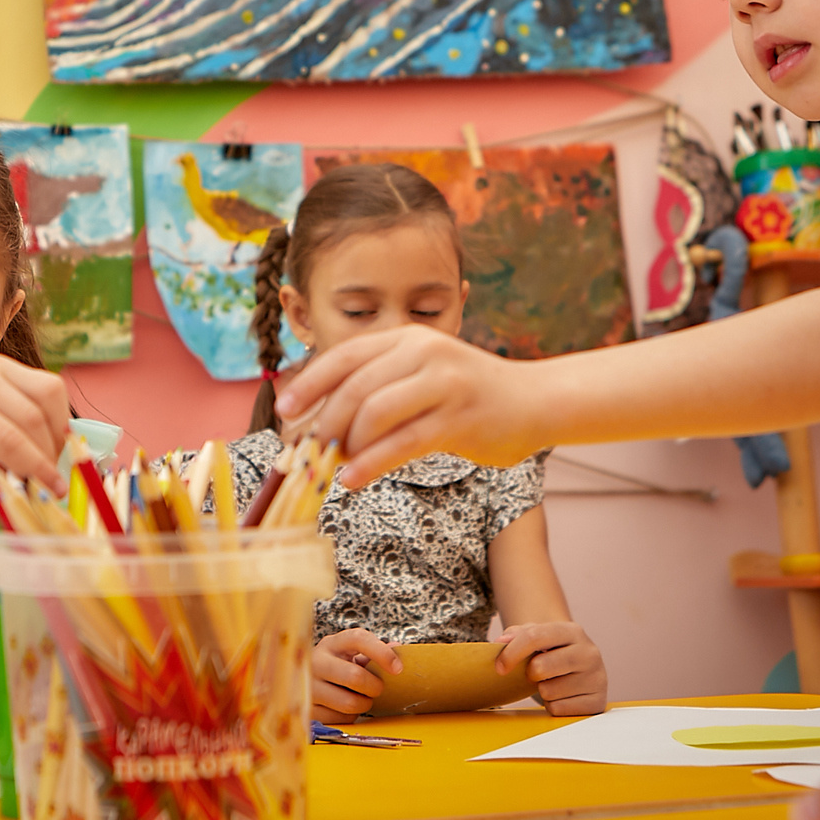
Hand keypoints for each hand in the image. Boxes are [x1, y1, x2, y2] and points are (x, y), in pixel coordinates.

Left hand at [0, 357, 70, 495]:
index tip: (57, 492)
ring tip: (48, 458)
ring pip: (49, 394)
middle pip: (33, 417)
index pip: (10, 439)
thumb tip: (32, 487)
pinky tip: (44, 438)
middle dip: (49, 454)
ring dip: (57, 431)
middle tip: (52, 481)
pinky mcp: (6, 363)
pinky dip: (54, 415)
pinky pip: (47, 386)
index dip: (38, 469)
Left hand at [276, 325, 545, 489]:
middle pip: (355, 387)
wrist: (535, 401)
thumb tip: (319, 426)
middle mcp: (424, 352)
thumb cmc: (468, 395)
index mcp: (407, 339)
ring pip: (376, 414)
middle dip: (324, 423)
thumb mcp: (421, 376)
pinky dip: (371, 463)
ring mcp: (444, 383)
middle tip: (308, 453)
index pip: (345, 356)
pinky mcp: (461, 418)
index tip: (284, 409)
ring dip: (346, 446)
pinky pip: (404, 443)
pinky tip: (353, 480)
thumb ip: (378, 390)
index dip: (310, 383)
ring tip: (332, 469)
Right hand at [312, 628, 397, 722]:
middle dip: (374, 687)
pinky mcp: (308, 708)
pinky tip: (344, 707)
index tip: (397, 668)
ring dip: (364, 704)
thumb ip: (374, 651)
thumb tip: (397, 648)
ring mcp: (309, 686)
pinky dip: (350, 716)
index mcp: (332, 644)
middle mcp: (316, 661)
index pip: (358, 639)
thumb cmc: (336, 665)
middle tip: (377, 689)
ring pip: (350, 702)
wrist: (302, 679)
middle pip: (355, 676)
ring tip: (361, 699)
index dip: (382, 653)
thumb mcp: (351, 653)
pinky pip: (340, 718)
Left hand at [496, 621, 607, 714]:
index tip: (499, 667)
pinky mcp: (597, 701)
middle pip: (539, 667)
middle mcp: (589, 653)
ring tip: (554, 683)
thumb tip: (501, 643)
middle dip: (530, 674)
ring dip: (543, 691)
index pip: (534, 636)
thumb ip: (516, 635)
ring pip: (548, 692)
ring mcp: (596, 678)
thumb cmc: (554, 652)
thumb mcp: (538, 636)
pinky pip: (559, 709)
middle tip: (536, 673)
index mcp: (572, 631)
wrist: (583, 669)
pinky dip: (554, 705)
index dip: (511, 652)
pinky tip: (563, 695)